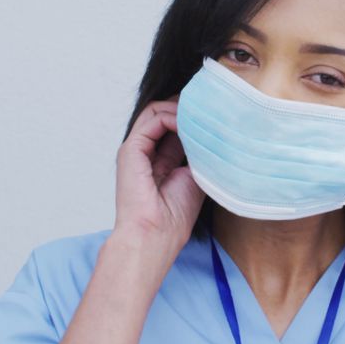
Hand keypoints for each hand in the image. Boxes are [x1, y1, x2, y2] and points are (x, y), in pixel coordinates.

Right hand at [114, 95, 204, 251]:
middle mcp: (146, 152)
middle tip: (208, 109)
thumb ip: (199, 154)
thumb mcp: (195, 177)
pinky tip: (189, 125)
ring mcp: (136, 149)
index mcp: (159, 160)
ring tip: (200, 115)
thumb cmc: (174, 217)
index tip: (214, 117)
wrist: (155, 235)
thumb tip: (213, 131)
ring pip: (157, 111)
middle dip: (187, 108)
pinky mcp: (130, 149)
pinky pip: (152, 119)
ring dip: (181, 108)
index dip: (193, 118)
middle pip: (164, 114)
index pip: (174, 126)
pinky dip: (173, 116)